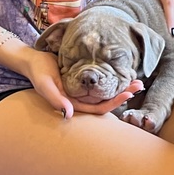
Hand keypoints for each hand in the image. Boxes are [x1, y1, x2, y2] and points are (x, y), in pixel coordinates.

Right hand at [21, 49, 142, 119]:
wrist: (34, 60)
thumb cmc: (39, 72)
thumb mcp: (45, 84)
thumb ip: (56, 99)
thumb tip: (69, 114)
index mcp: (73, 105)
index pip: (98, 108)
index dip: (114, 103)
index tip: (128, 93)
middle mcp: (81, 100)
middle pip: (106, 102)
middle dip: (123, 94)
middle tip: (139, 84)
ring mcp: (83, 91)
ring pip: (106, 93)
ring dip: (122, 87)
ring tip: (137, 80)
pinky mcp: (84, 80)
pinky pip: (101, 83)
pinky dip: (113, 79)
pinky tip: (123, 73)